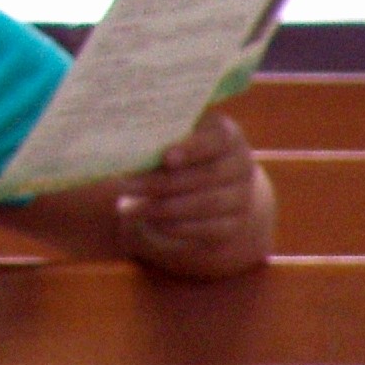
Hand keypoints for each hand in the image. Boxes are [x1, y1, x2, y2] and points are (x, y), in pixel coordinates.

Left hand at [116, 109, 272, 279]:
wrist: (206, 182)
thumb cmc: (177, 148)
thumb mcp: (171, 135)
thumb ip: (158, 136)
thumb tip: (128, 144)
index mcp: (227, 135)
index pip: (216, 139)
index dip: (192, 149)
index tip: (165, 157)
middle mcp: (241, 165)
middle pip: (207, 176)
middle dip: (162, 182)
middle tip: (123, 185)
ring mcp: (241, 197)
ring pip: (206, 204)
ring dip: (163, 208)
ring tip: (127, 208)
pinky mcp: (233, 225)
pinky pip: (207, 229)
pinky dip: (176, 227)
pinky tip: (149, 221)